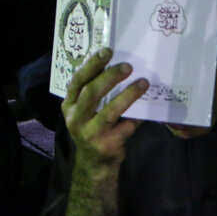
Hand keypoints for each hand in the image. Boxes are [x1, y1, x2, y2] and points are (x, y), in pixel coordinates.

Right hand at [62, 49, 148, 171]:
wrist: (94, 164)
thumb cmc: (92, 129)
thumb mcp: (84, 112)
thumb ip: (92, 94)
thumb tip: (115, 67)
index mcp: (69, 105)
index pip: (78, 80)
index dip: (92, 65)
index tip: (107, 51)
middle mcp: (76, 119)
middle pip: (91, 92)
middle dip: (110, 77)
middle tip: (127, 66)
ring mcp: (90, 133)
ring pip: (109, 111)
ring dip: (128, 95)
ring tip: (143, 82)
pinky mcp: (107, 145)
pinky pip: (126, 127)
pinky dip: (137, 117)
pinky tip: (147, 109)